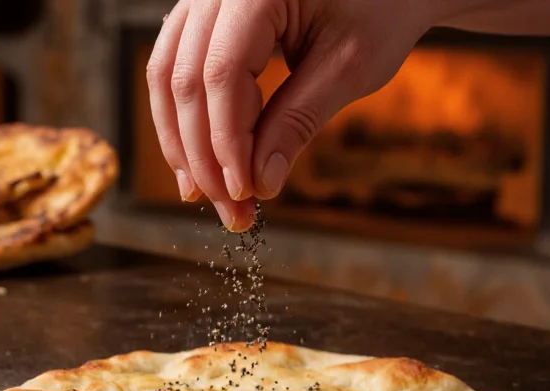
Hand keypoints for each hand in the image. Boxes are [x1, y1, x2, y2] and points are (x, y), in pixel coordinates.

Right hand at [147, 0, 475, 231]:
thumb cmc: (382, 8)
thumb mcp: (349, 67)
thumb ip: (298, 121)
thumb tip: (260, 183)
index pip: (221, 75)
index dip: (227, 143)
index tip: (245, 194)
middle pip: (184, 79)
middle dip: (203, 155)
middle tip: (231, 211)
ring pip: (167, 76)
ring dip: (183, 141)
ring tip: (205, 194)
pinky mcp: (204, 16)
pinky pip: (175, 67)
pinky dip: (185, 117)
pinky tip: (199, 160)